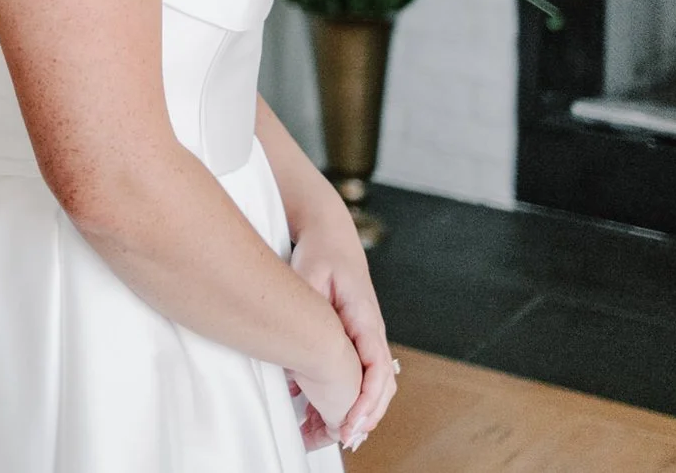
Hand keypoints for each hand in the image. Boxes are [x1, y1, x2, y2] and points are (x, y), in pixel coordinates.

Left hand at [292, 210, 396, 447]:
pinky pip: (359, 377)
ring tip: (325, 436)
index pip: (377, 369)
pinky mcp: (355, 341)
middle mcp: (373, 333)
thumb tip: (294, 342)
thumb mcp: (309, 273)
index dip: (366, 402)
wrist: (330, 235)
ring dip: (355, 414)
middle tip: (339, 441)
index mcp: (366, 319)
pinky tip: (321, 416)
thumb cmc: (321, 253)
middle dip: (363, 417)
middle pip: (381, 387)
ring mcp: (367, 338)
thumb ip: (304, 305)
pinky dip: (347, 400)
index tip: (350, 425)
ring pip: (373, 387)